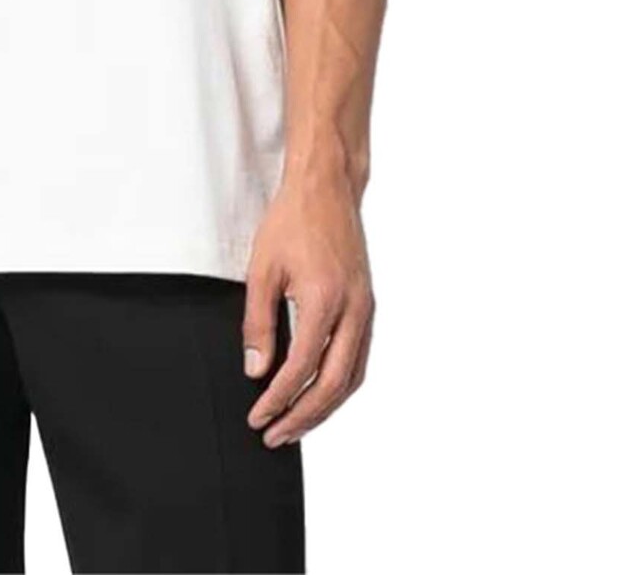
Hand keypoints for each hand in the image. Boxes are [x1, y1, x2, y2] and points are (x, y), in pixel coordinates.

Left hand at [243, 169, 374, 447]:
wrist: (327, 189)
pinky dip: (340, 385)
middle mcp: (353, 310)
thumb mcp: (262, 269)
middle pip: (332, 384)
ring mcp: (366, 310)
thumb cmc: (291, 222)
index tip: (257, 416)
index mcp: (323, 300)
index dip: (277, 398)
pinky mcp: (369, 306)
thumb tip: (256, 370)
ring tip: (295, 424)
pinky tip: (319, 393)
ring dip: (324, 408)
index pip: (300, 368)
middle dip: (303, 417)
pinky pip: (359, 359)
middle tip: (275, 435)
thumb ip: (258, 323)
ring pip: (352, 378)